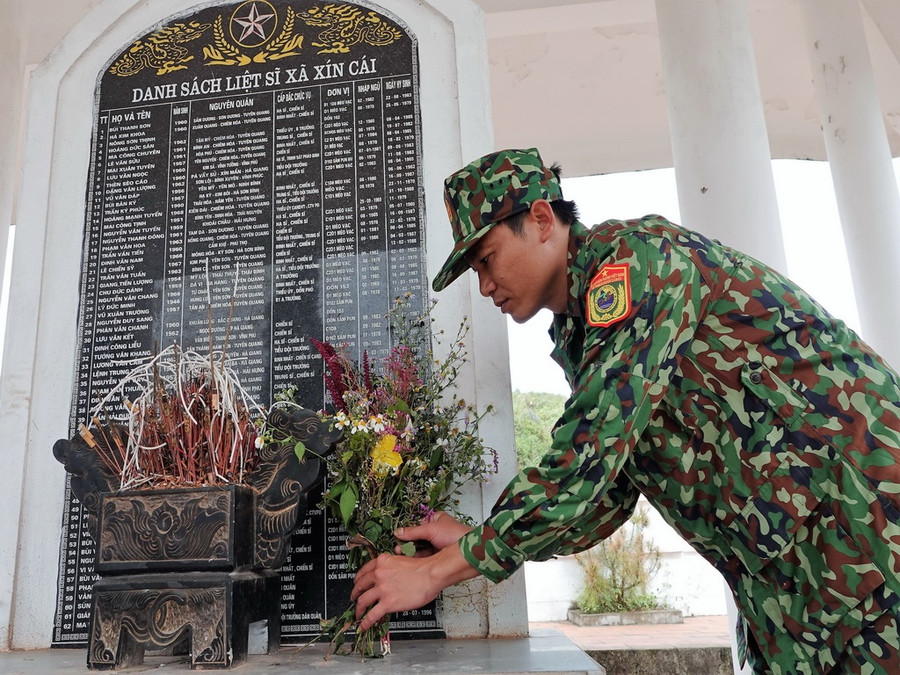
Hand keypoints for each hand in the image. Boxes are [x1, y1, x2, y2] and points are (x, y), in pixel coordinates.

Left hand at [350, 515, 479, 630]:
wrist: (430, 574)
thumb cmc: (422, 568)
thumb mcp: (401, 559)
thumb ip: (390, 566)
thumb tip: (388, 577)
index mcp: (382, 561)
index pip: (363, 571)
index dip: (358, 580)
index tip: (357, 584)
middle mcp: (378, 574)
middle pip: (360, 586)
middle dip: (355, 593)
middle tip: (354, 598)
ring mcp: (381, 589)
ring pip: (362, 601)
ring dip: (358, 609)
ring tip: (357, 613)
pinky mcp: (387, 603)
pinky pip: (371, 615)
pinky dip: (365, 622)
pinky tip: (363, 626)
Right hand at [393, 511, 472, 555]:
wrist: (469, 550)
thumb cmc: (456, 535)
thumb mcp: (431, 530)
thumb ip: (413, 532)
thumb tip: (398, 532)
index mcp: (435, 519)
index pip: (416, 525)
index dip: (407, 532)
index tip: (398, 538)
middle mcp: (436, 531)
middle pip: (417, 537)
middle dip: (408, 543)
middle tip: (398, 549)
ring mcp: (437, 543)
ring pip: (420, 547)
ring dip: (411, 552)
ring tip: (402, 555)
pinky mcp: (438, 555)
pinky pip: (424, 556)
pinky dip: (417, 558)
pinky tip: (410, 561)